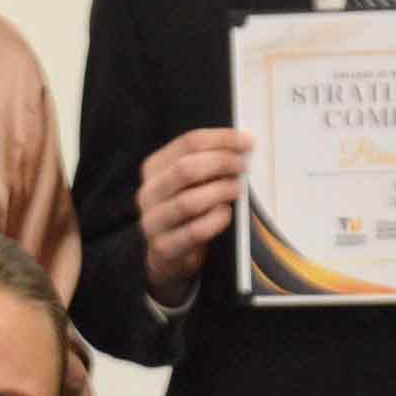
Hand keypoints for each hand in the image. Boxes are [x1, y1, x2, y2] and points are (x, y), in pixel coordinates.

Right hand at [134, 127, 252, 305]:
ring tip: (237, 190)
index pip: (187, 143)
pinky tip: (226, 214)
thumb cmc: (186, 212)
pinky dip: (215, 221)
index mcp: (154, 168)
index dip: (221, 139)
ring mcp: (153, 221)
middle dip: (221, 163)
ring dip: (219, 192)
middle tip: (243, 167)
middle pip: (185, 169)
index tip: (246, 142)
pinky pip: (194, 231)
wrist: (166, 255)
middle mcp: (149, 192)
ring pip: (188, 201)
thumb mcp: (189, 183)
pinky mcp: (164, 247)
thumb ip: (206, 164)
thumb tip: (241, 148)